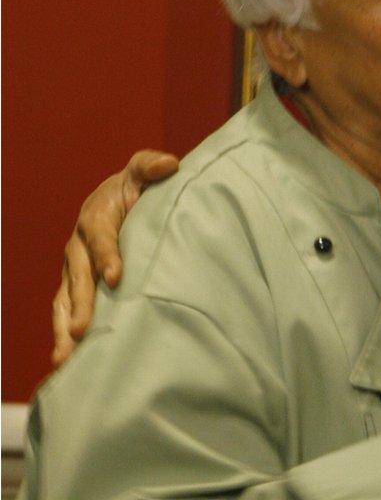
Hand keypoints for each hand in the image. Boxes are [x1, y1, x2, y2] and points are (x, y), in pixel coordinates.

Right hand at [51, 150, 178, 366]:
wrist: (118, 197)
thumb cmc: (135, 185)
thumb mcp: (142, 170)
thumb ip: (152, 166)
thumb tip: (170, 164)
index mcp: (95, 219)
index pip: (101, 239)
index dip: (107, 257)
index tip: (116, 277)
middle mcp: (78, 247)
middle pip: (78, 277)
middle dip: (82, 303)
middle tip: (83, 330)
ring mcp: (74, 269)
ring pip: (65, 300)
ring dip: (65, 328)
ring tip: (66, 357)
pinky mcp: (75, 286)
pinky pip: (66, 310)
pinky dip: (64, 334)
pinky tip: (67, 363)